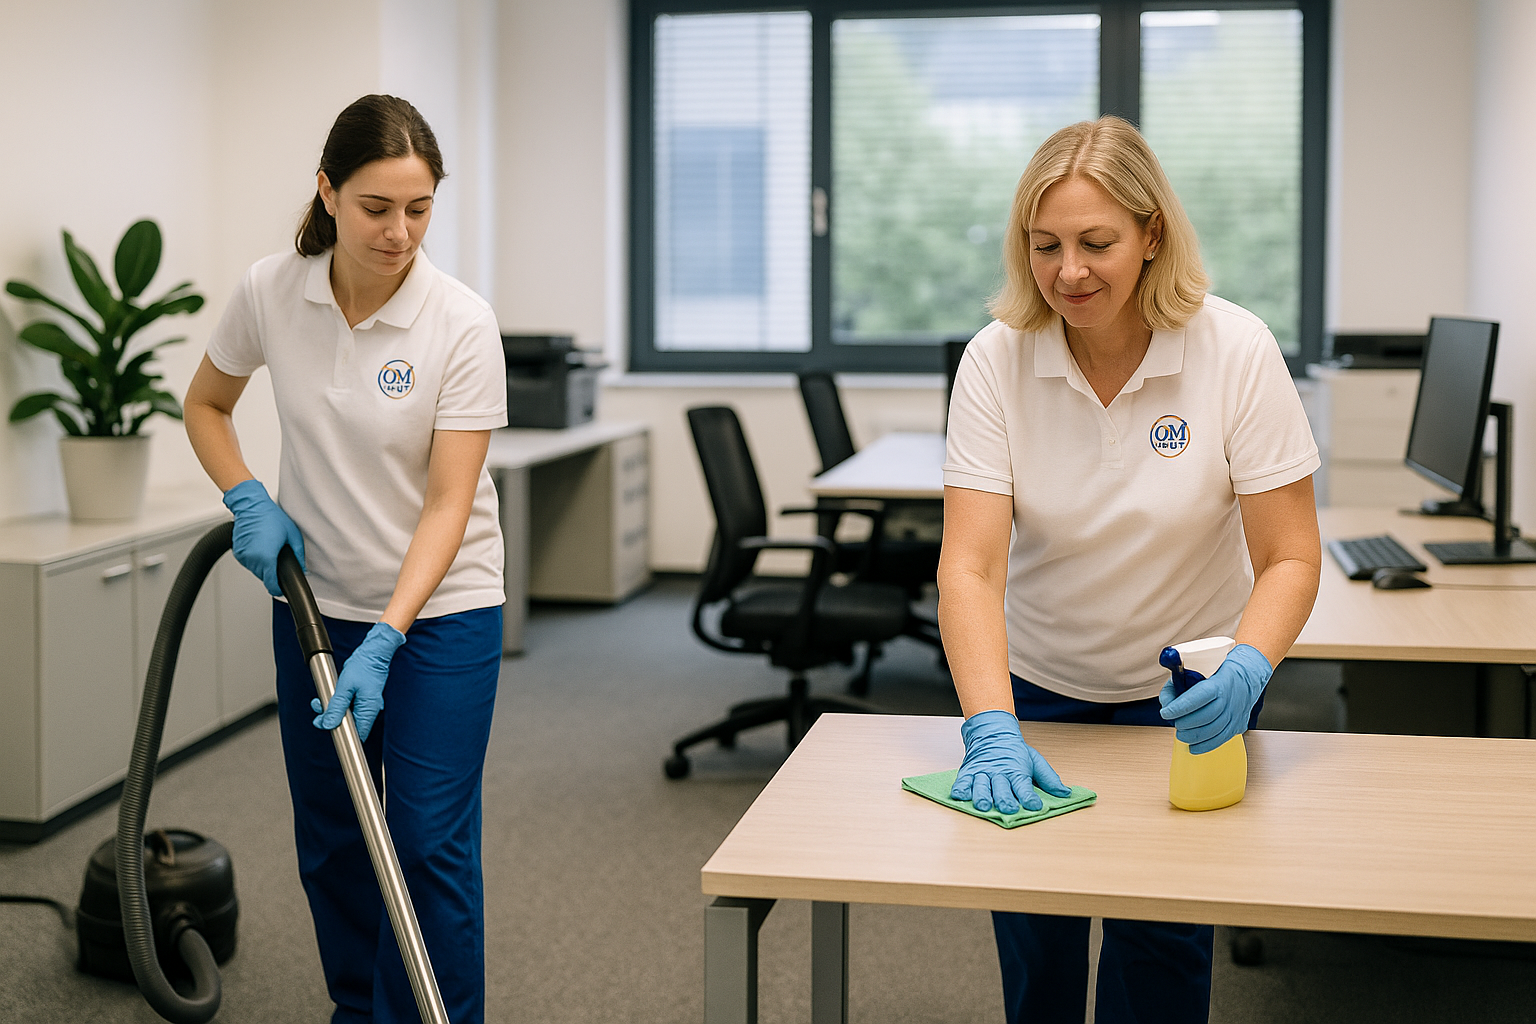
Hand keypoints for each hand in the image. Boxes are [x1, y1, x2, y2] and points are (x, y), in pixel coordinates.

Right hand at [223, 479, 305, 596]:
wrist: (251, 506)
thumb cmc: (270, 517)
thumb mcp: (292, 535)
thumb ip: (298, 554)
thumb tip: (302, 568)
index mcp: (266, 557)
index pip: (271, 583)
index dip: (277, 589)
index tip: (280, 590)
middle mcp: (252, 559)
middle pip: (264, 577)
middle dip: (272, 573)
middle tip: (278, 558)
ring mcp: (243, 556)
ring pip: (255, 570)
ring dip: (263, 566)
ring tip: (269, 548)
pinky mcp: (238, 552)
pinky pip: (248, 562)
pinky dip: (254, 559)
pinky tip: (260, 546)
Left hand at [312, 622, 405, 741]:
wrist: (373, 652)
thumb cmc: (363, 667)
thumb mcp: (345, 688)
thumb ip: (336, 707)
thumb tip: (328, 724)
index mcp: (368, 710)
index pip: (357, 734)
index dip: (343, 737)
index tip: (329, 734)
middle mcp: (368, 709)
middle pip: (349, 725)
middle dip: (331, 721)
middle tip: (319, 716)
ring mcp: (365, 703)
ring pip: (346, 715)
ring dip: (331, 710)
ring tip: (320, 701)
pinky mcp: (361, 697)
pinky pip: (347, 706)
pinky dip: (337, 703)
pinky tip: (330, 695)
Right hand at [950, 709, 1071, 813]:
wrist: (992, 731)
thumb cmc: (1015, 750)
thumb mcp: (1035, 760)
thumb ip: (1048, 778)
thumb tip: (1065, 793)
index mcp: (1016, 770)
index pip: (1024, 786)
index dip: (1030, 797)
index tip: (1035, 806)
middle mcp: (998, 772)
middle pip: (1001, 788)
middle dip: (1005, 799)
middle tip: (1009, 809)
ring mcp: (982, 772)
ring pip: (981, 786)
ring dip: (982, 796)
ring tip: (983, 806)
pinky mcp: (968, 771)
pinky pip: (963, 781)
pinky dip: (961, 788)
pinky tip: (960, 796)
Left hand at [1158, 643, 1272, 753]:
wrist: (1250, 674)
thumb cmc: (1220, 670)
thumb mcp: (1200, 666)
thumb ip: (1180, 681)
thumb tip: (1166, 700)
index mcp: (1219, 683)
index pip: (1198, 697)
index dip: (1180, 707)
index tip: (1166, 712)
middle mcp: (1229, 700)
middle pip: (1205, 717)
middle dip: (1185, 723)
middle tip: (1174, 723)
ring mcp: (1236, 714)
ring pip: (1213, 731)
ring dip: (1193, 737)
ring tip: (1181, 734)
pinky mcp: (1238, 725)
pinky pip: (1221, 739)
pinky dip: (1205, 746)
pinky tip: (1193, 747)